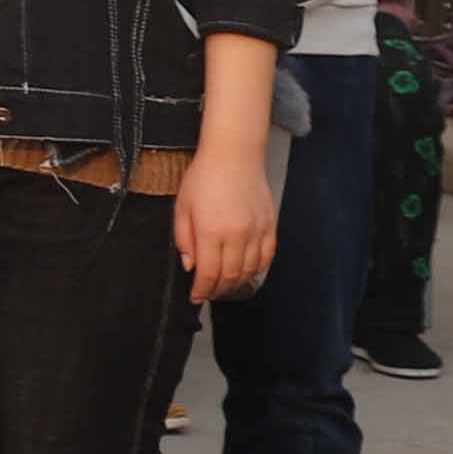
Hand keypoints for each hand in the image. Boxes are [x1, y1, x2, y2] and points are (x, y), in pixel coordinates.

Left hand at [176, 143, 277, 302]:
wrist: (234, 156)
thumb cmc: (203, 179)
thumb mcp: (182, 208)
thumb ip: (184, 240)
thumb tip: (190, 266)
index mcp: (211, 232)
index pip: (208, 273)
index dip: (202, 290)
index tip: (195, 297)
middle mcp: (237, 235)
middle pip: (230, 276)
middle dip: (217, 290)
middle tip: (208, 293)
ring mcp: (257, 232)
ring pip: (250, 270)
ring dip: (237, 283)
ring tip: (224, 286)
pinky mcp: (270, 226)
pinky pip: (267, 257)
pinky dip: (257, 270)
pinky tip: (246, 272)